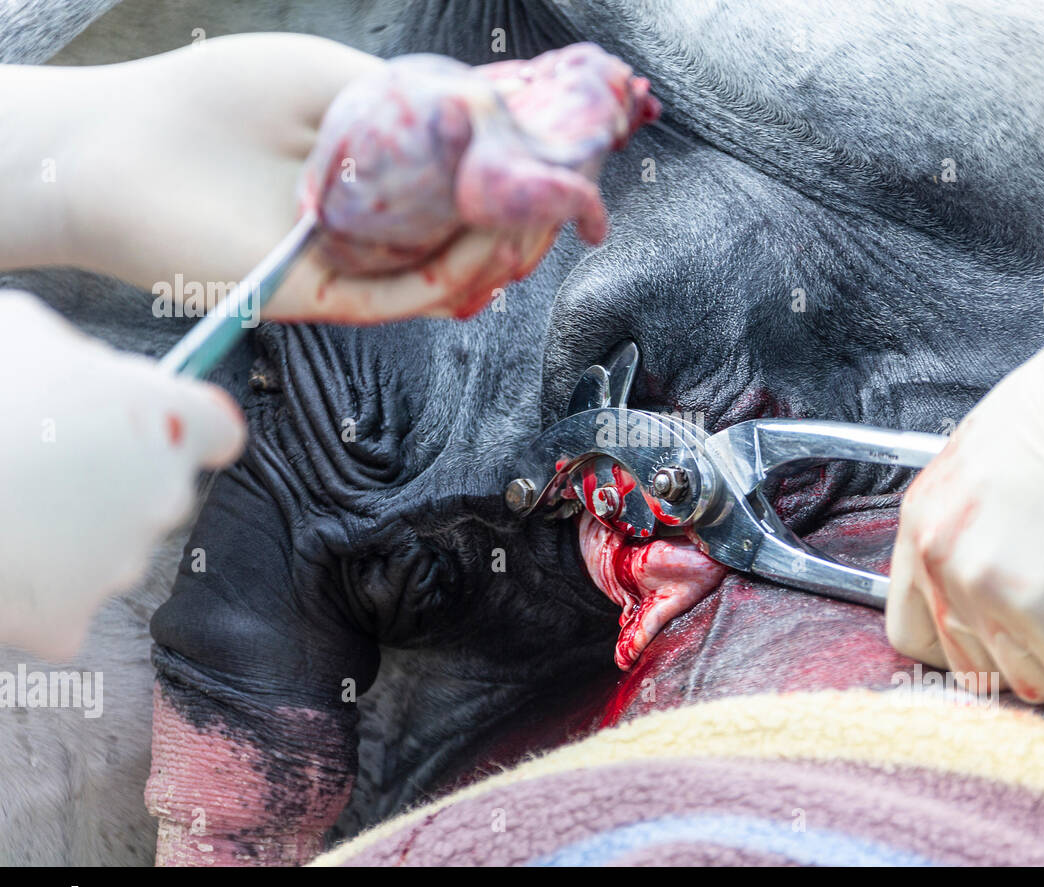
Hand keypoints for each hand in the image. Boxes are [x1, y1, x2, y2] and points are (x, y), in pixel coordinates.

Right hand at [0, 291, 244, 658]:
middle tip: (38, 457)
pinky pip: (61, 606)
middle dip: (111, 475)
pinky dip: (29, 591)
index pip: (215, 429)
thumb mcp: (20, 332)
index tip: (153, 426)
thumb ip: (75, 353)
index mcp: (168, 420)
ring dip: (67, 529)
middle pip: (156, 487)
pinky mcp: (68, 620)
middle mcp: (165, 496)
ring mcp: (120, 564)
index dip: (183, 424)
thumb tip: (89, 373)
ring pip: (106, 545)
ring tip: (3, 501)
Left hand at [9, 34, 656, 323]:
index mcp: (381, 166)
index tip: (569, 158)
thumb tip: (500, 109)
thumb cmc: (218, 101)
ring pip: (453, 269)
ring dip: (504, 249)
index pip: (470, 178)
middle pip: (473, 230)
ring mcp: (359, 262)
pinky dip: (455, 276)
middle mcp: (378, 220)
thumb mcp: (334, 80)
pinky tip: (488, 252)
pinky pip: (408, 296)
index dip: (523, 171)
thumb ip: (416, 102)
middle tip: (569, 198)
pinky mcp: (331, 298)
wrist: (122, 153)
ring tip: (540, 221)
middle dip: (527, 216)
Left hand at [885, 223, 1043, 703]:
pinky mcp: (1040, 607)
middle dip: (1023, 662)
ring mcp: (982, 587)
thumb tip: (997, 558)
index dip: (964, 648)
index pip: (912, 633)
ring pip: (1027, 681)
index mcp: (921, 527)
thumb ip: (971, 521)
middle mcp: (938, 561)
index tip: (1007, 640)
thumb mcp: (982, 459)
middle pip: (968, 667)